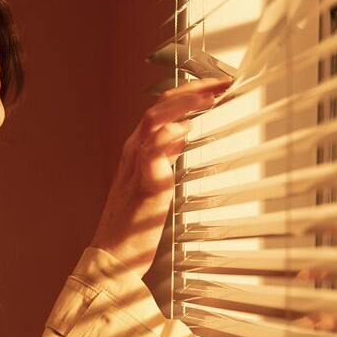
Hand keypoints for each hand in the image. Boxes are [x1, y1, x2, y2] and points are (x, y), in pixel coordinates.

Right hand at [88, 76, 233, 278]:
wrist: (113, 255)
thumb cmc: (134, 223)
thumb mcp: (155, 179)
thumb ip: (166, 155)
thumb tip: (182, 133)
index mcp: (137, 148)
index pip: (163, 108)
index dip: (189, 93)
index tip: (216, 85)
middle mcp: (134, 150)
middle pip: (160, 105)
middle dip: (192, 89)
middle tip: (222, 82)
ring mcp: (136, 165)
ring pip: (154, 119)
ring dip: (184, 104)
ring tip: (211, 96)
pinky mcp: (143, 183)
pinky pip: (152, 151)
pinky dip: (168, 136)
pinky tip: (186, 129)